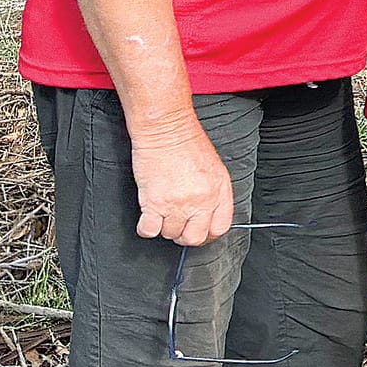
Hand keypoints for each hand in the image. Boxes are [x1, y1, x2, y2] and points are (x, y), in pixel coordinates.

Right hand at [130, 119, 233, 245]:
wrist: (167, 129)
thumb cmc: (187, 144)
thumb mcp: (214, 168)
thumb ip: (215, 194)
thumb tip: (208, 215)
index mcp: (220, 191)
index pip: (220, 228)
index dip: (207, 234)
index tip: (199, 232)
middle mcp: (202, 200)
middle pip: (195, 237)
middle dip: (184, 235)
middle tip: (177, 225)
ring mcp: (179, 203)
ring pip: (170, 234)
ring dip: (164, 226)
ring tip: (162, 211)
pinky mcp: (155, 202)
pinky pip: (149, 231)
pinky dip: (146, 227)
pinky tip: (148, 215)